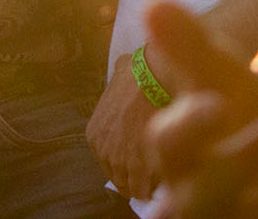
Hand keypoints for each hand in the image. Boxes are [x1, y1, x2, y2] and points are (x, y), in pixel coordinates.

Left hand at [89, 58, 160, 199]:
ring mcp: (119, 161)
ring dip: (144, 185)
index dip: (126, 161)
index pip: (108, 160)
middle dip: (134, 176)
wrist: (153, 78)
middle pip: (118, 176)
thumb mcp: (117, 74)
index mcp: (95, 134)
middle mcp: (103, 151)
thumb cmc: (138, 72)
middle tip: (151, 172)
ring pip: (131, 187)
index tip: (140, 160)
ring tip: (159, 178)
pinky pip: (143, 189)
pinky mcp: (138, 167)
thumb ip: (118, 80)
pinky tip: (162, 181)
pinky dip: (152, 188)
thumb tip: (125, 68)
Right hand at [144, 1, 257, 218]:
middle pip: (207, 193)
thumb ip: (189, 48)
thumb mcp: (217, 82)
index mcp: (182, 155)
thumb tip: (153, 3)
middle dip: (249, 158)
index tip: (219, 105)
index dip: (188, 127)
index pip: (167, 145)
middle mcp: (200, 198)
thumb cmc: (237, 121)